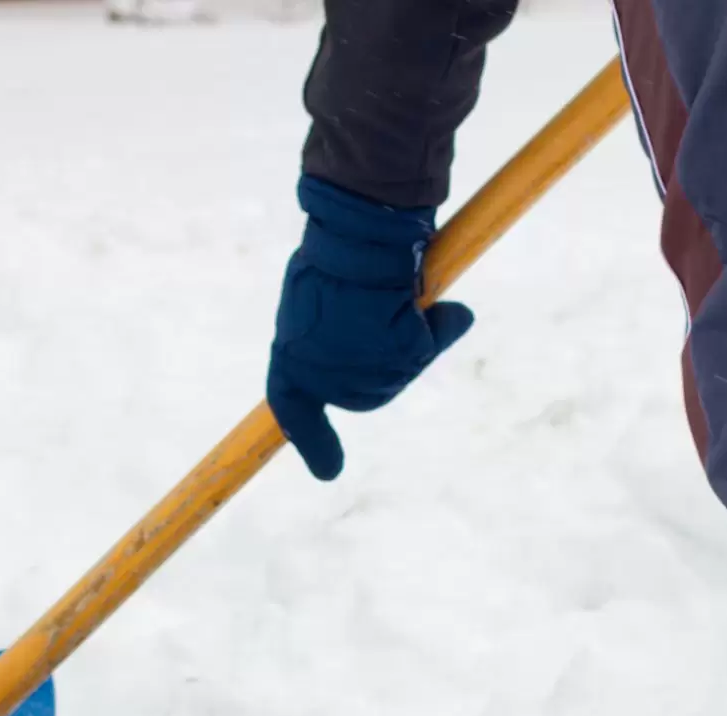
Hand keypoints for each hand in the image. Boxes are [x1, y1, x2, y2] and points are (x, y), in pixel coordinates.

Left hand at [265, 175, 474, 480]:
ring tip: (397, 299)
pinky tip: (432, 304)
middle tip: (378, 318)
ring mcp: (361, 372)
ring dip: (408, 343)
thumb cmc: (332, 258)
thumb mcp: (317, 301)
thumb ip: (335, 337)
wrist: (357, 234)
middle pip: (359, 395)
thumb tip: (383, 363)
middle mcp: (320, 378)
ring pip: (395, 374)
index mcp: (290, 363)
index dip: (313, 441)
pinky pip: (423, 349)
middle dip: (376, 366)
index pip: (293, 412)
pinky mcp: (399, 355)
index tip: (329, 471)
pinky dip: (436, 327)